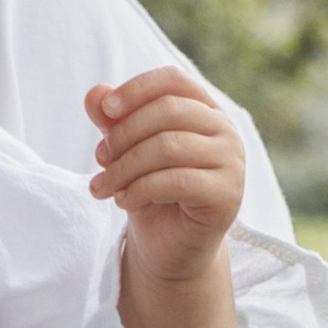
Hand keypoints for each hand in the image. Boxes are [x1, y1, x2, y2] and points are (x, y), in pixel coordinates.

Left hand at [88, 69, 244, 281]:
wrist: (168, 246)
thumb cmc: (149, 192)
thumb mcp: (125, 153)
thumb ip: (113, 122)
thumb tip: (95, 93)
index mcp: (203, 111)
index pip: (173, 80)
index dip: (136, 89)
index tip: (105, 109)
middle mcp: (224, 130)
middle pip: (167, 111)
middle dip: (123, 135)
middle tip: (100, 160)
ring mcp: (231, 162)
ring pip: (168, 146)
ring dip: (124, 167)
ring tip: (103, 186)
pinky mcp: (227, 195)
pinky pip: (176, 181)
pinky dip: (139, 189)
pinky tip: (122, 200)